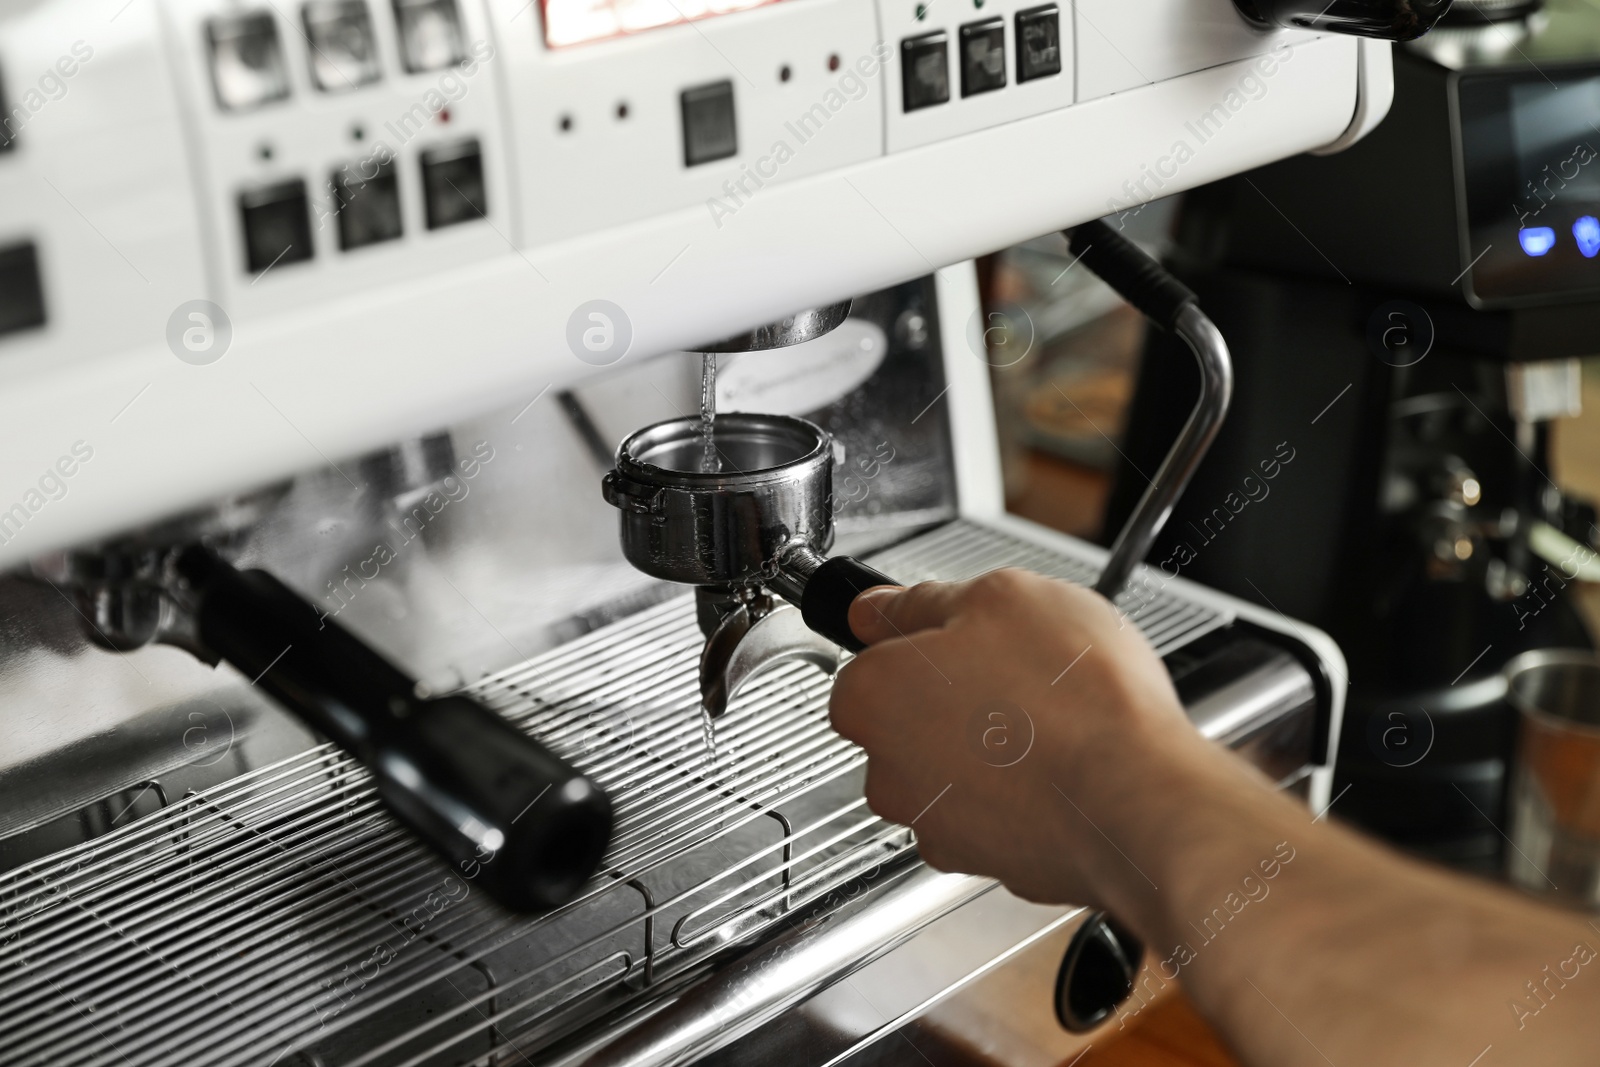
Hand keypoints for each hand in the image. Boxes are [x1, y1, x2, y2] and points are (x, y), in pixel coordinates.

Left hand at [828, 568, 1204, 907]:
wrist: (1137, 802)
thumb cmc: (1073, 701)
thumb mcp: (1002, 597)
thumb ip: (927, 601)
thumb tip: (884, 608)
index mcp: (870, 699)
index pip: (866, 664)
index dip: (919, 643)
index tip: (952, 636)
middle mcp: (888, 774)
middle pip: (907, 721)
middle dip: (955, 698)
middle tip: (1016, 672)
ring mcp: (937, 827)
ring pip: (953, 771)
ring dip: (991, 748)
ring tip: (1055, 721)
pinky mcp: (990, 864)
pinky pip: (998, 814)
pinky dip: (1025, 794)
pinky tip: (1069, 766)